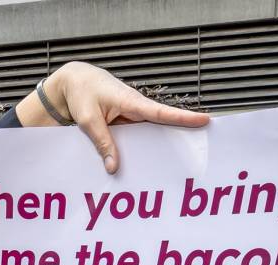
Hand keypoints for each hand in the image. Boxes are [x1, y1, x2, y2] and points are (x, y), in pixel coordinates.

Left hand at [16, 61, 208, 172]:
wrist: (73, 82)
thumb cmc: (81, 94)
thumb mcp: (88, 120)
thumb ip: (102, 144)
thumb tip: (114, 168)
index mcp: (131, 102)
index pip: (162, 113)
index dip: (183, 118)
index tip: (204, 120)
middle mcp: (136, 108)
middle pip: (163, 125)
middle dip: (180, 135)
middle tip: (198, 151)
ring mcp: (131, 116)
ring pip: (150, 134)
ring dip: (160, 147)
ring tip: (176, 166)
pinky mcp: (125, 124)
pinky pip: (137, 138)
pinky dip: (141, 150)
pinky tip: (143, 166)